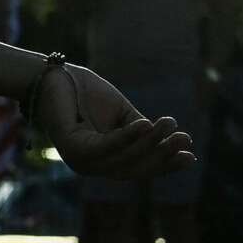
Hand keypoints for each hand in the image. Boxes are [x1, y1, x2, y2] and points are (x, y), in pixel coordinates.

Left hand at [32, 63, 193, 180]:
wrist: (51, 73)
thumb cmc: (83, 91)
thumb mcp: (121, 113)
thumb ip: (140, 130)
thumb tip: (167, 141)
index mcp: (103, 160)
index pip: (138, 168)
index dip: (165, 164)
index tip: (191, 157)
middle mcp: (91, 166)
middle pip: (133, 168)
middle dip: (162, 155)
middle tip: (186, 139)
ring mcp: (80, 160)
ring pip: (122, 160)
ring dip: (150, 144)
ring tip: (171, 126)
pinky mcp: (72, 147)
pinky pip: (105, 146)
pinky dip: (127, 137)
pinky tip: (146, 125)